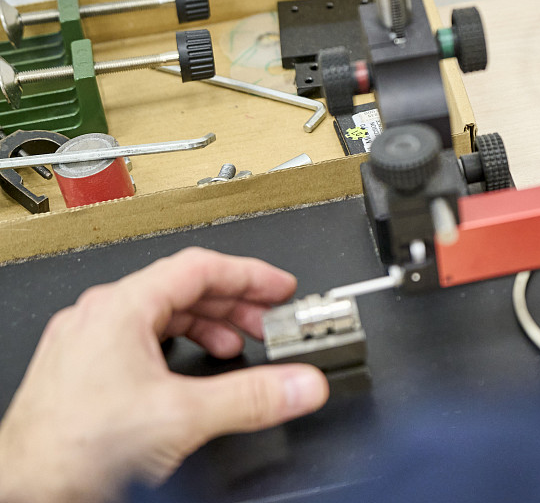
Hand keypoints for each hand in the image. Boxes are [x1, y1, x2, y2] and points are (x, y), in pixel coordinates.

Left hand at [0, 247, 328, 502]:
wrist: (23, 491)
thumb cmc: (73, 450)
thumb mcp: (183, 417)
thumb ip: (253, 397)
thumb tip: (302, 384)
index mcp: (119, 308)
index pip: (199, 267)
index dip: (250, 275)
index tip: (281, 289)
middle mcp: (97, 317)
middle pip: (180, 289)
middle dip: (234, 304)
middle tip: (270, 320)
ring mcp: (84, 343)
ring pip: (158, 315)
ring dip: (207, 326)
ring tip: (237, 346)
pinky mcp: (78, 371)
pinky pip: (137, 340)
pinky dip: (176, 347)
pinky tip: (191, 372)